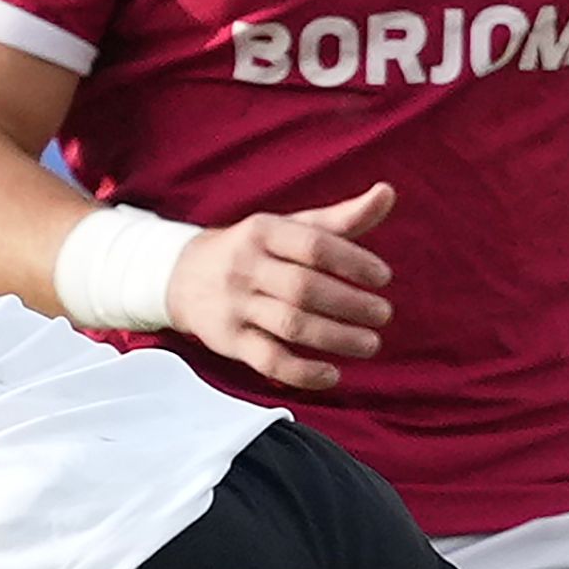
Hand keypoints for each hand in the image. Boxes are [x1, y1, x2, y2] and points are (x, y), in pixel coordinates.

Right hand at [162, 183, 397, 392]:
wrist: (180, 276)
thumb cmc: (251, 250)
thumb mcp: (289, 227)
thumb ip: (341, 218)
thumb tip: (387, 193)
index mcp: (263, 231)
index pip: (314, 245)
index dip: (353, 262)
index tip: (382, 277)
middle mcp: (245, 267)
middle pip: (305, 288)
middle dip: (350, 304)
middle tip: (383, 314)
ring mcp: (235, 306)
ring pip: (291, 325)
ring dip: (336, 338)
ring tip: (370, 343)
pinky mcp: (229, 341)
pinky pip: (268, 360)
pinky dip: (302, 372)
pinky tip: (331, 375)